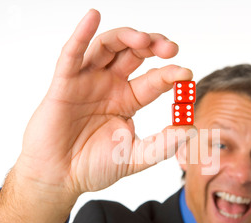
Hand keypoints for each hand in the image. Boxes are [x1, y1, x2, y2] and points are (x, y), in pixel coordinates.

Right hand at [20, 9, 193, 195]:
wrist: (59, 178)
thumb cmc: (92, 167)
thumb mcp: (135, 157)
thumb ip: (162, 145)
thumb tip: (192, 130)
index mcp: (127, 100)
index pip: (154, 80)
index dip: (170, 74)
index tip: (186, 74)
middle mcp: (109, 86)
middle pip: (133, 54)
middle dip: (153, 45)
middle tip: (170, 48)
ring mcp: (87, 82)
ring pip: (107, 47)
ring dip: (126, 37)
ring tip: (144, 39)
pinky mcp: (64, 84)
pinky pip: (72, 54)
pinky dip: (81, 34)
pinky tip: (93, 16)